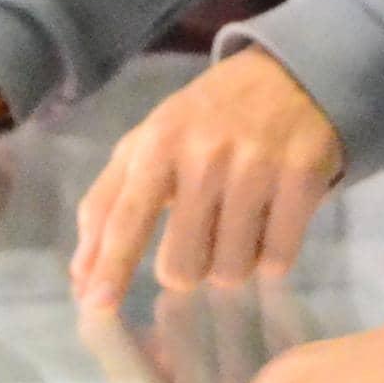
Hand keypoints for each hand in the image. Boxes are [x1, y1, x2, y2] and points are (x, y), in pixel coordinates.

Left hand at [69, 46, 344, 300]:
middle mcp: (206, 155)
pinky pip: (277, 259)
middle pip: (182, 265)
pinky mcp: (303, 178)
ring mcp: (258, 167)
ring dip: (232, 263)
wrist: (292, 75)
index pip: (127, 218)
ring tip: (238, 227)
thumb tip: (80, 275)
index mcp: (160, 143)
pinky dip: (270, 257)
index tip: (96, 307)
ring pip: (231, 269)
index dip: (111, 268)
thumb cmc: (208, 118)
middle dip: (187, 268)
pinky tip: (269, 225)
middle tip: (199, 241)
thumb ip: (108, 203)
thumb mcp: (151, 142)